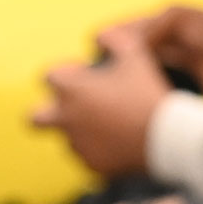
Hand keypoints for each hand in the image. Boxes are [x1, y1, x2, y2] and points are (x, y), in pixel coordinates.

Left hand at [33, 28, 171, 179]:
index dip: (65, 72)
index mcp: (72, 91)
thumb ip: (113, 39)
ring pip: (66, 137)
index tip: (83, 75)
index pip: (48, 76)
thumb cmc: (148, 94)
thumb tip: (101, 37)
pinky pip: (86, 155)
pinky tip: (119, 141)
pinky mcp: (92, 165)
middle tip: (73, 107)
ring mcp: (78, 145)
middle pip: (35, 118)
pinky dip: (97, 148)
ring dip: (79, 129)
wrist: (167, 139)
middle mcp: (67, 120)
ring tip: (110, 123)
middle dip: (48, 111)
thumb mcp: (135, 56)